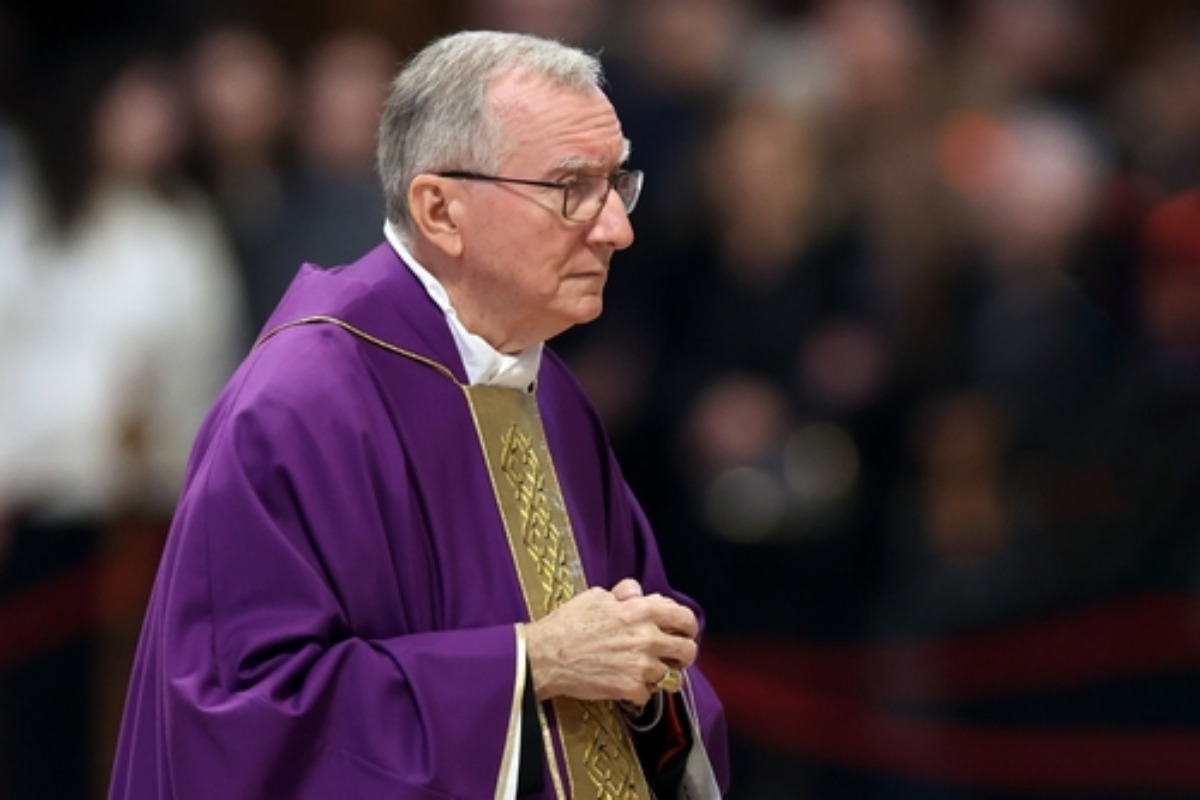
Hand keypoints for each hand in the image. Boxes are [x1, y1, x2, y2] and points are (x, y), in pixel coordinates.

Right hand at [524, 579, 697, 705]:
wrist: (545, 656)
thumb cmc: (567, 624)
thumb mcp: (596, 596)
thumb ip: (624, 593)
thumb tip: (639, 593)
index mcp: (642, 612)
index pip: (685, 618)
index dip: (688, 626)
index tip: (683, 632)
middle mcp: (648, 639)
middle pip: (688, 650)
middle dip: (684, 654)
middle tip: (673, 657)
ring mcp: (641, 667)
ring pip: (670, 676)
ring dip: (660, 674)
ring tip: (644, 672)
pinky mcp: (630, 689)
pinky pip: (648, 694)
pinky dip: (640, 692)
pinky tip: (626, 684)